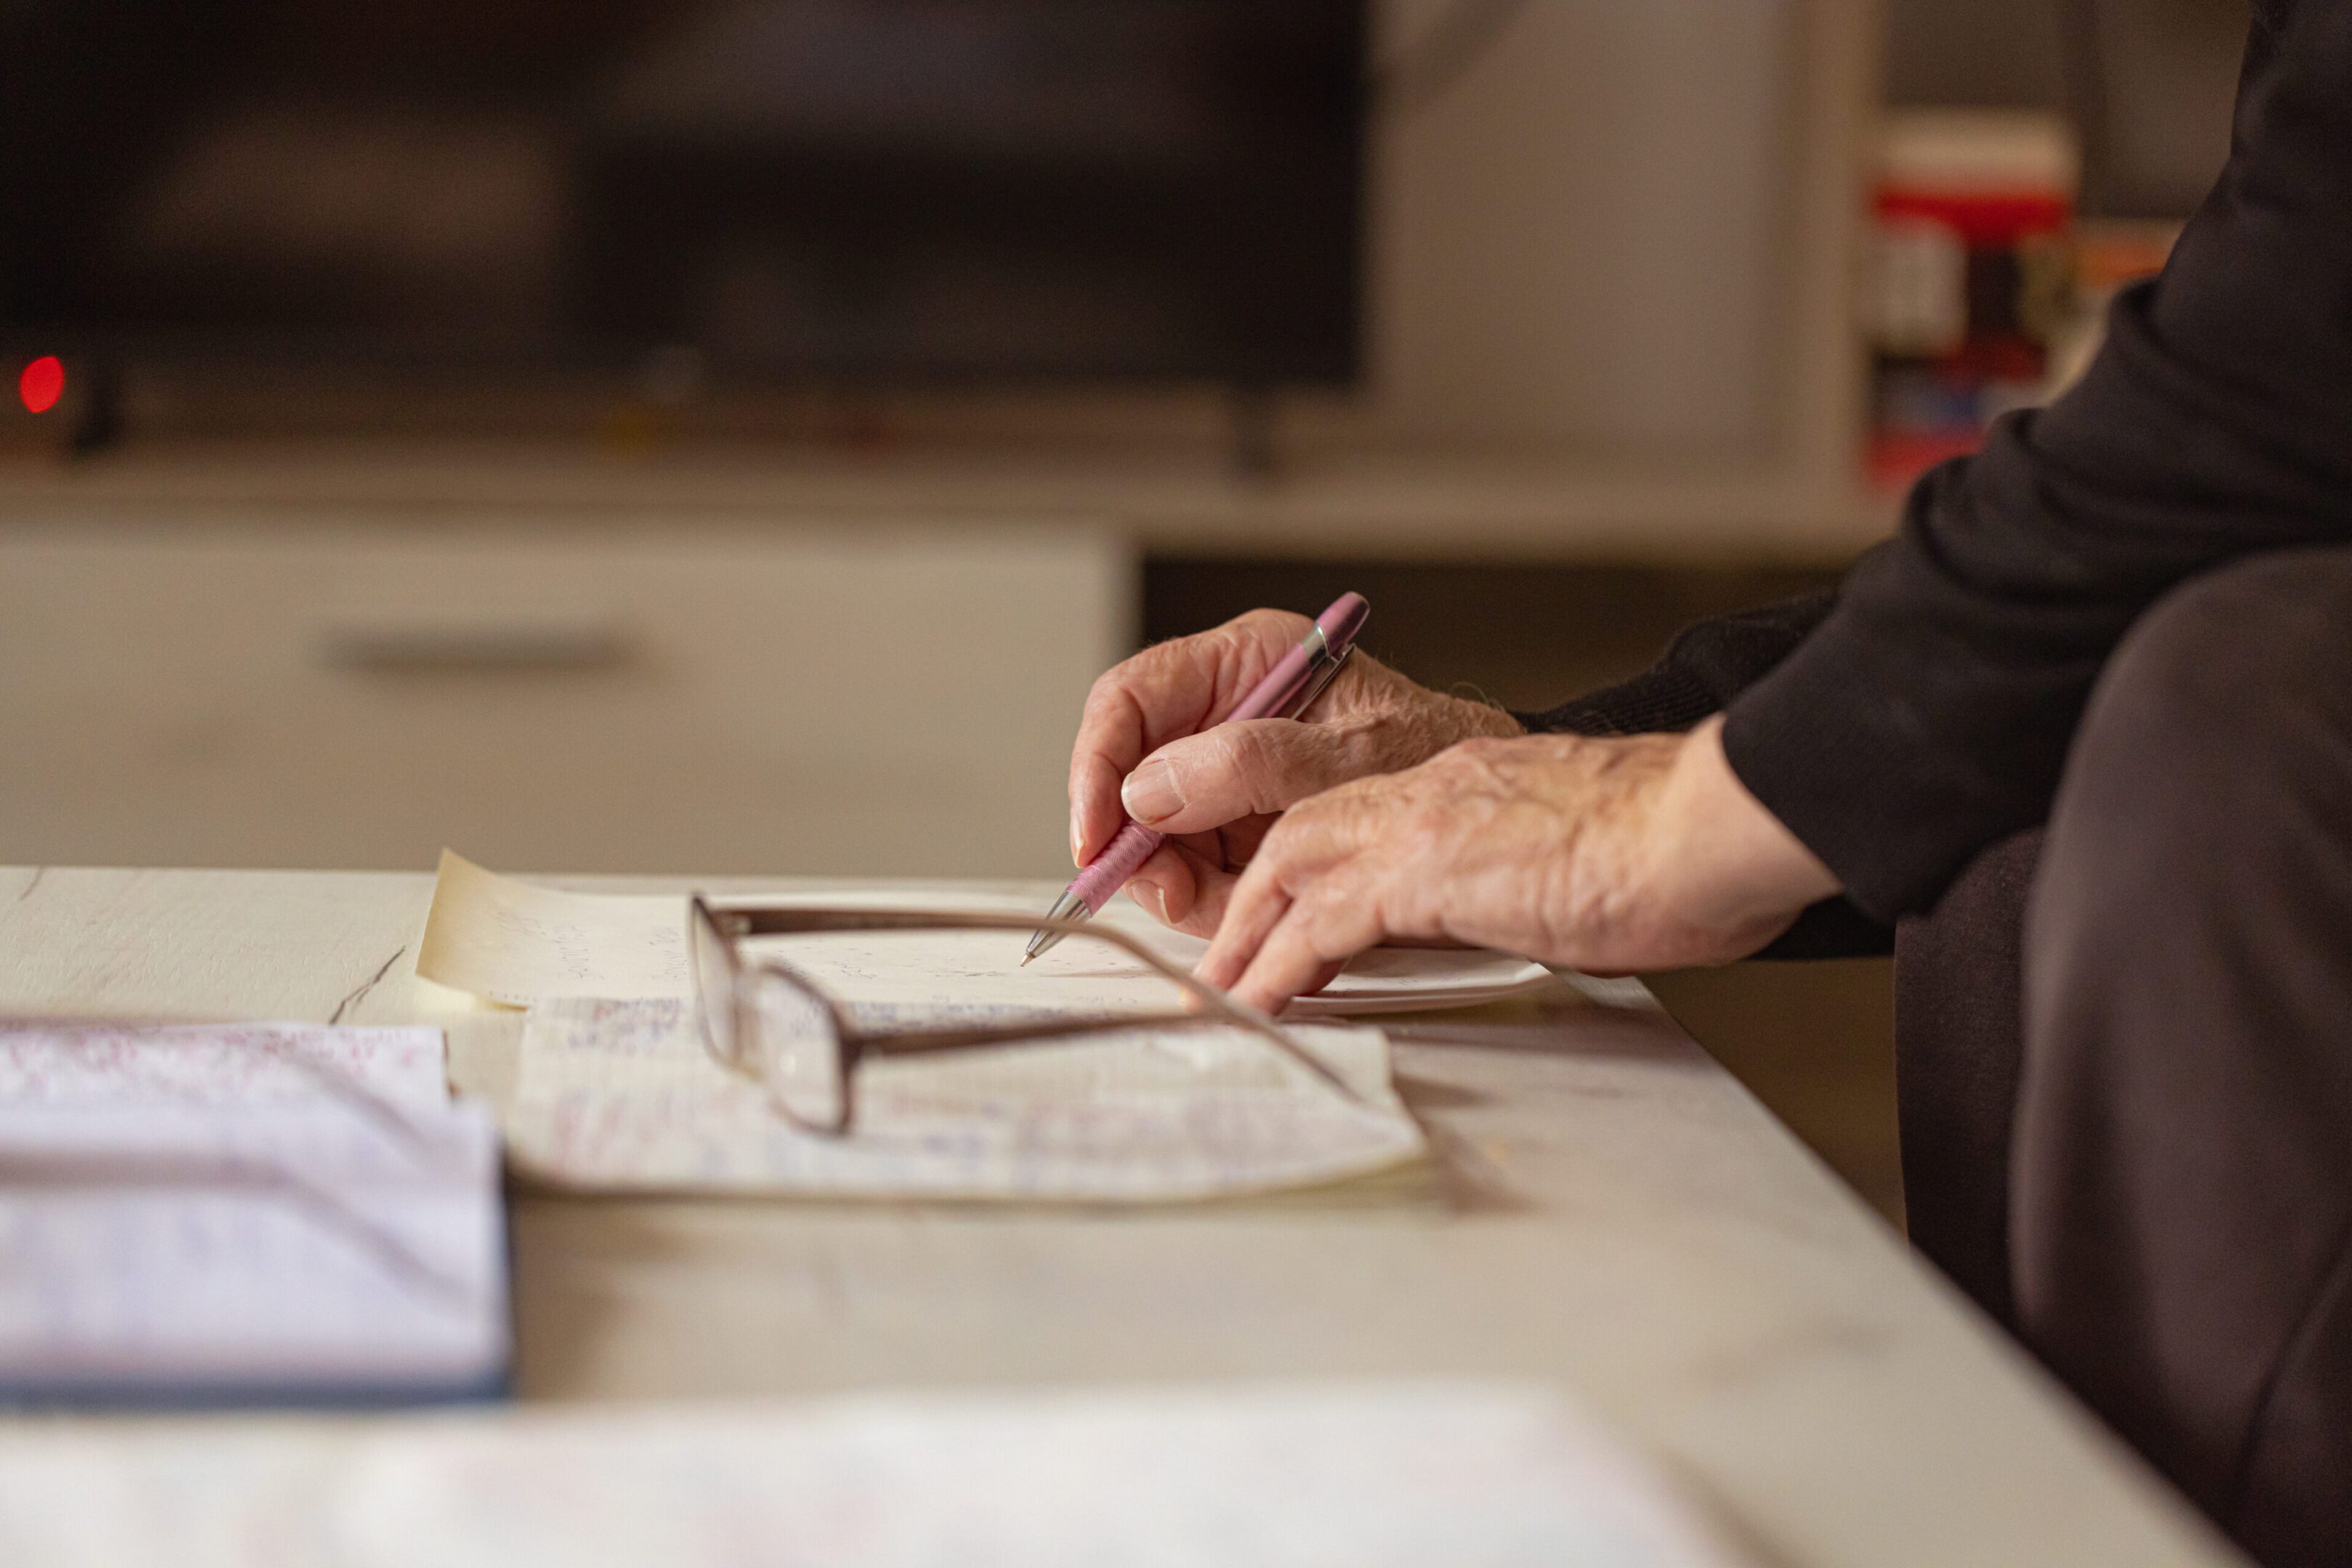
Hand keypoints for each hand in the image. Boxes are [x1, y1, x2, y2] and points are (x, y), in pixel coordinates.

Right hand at [1068, 608, 1522, 935]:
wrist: (1488, 810)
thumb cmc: (1438, 754)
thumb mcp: (1353, 754)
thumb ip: (1251, 764)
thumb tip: (1148, 789)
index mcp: (1245, 662)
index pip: (1129, 700)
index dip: (1097, 767)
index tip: (1097, 834)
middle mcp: (1224, 714)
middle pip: (1130, 778)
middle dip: (1143, 846)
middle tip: (1175, 892)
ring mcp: (1228, 775)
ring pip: (1156, 837)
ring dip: (1184, 885)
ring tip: (1239, 905)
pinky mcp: (1240, 827)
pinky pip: (1194, 871)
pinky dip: (1215, 903)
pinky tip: (1256, 909)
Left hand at [1194, 717, 1841, 1013]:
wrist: (1708, 823)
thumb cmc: (1676, 841)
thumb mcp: (1580, 843)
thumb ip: (1535, 865)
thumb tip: (1541, 900)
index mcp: (1466, 782)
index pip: (1358, 815)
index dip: (1307, 866)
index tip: (1286, 917)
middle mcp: (1430, 791)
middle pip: (1301, 834)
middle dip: (1253, 898)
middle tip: (1224, 959)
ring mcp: (1422, 826)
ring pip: (1290, 868)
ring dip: (1248, 932)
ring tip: (1220, 992)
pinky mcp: (1426, 873)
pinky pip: (1322, 925)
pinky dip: (1279, 966)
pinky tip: (1259, 1003)